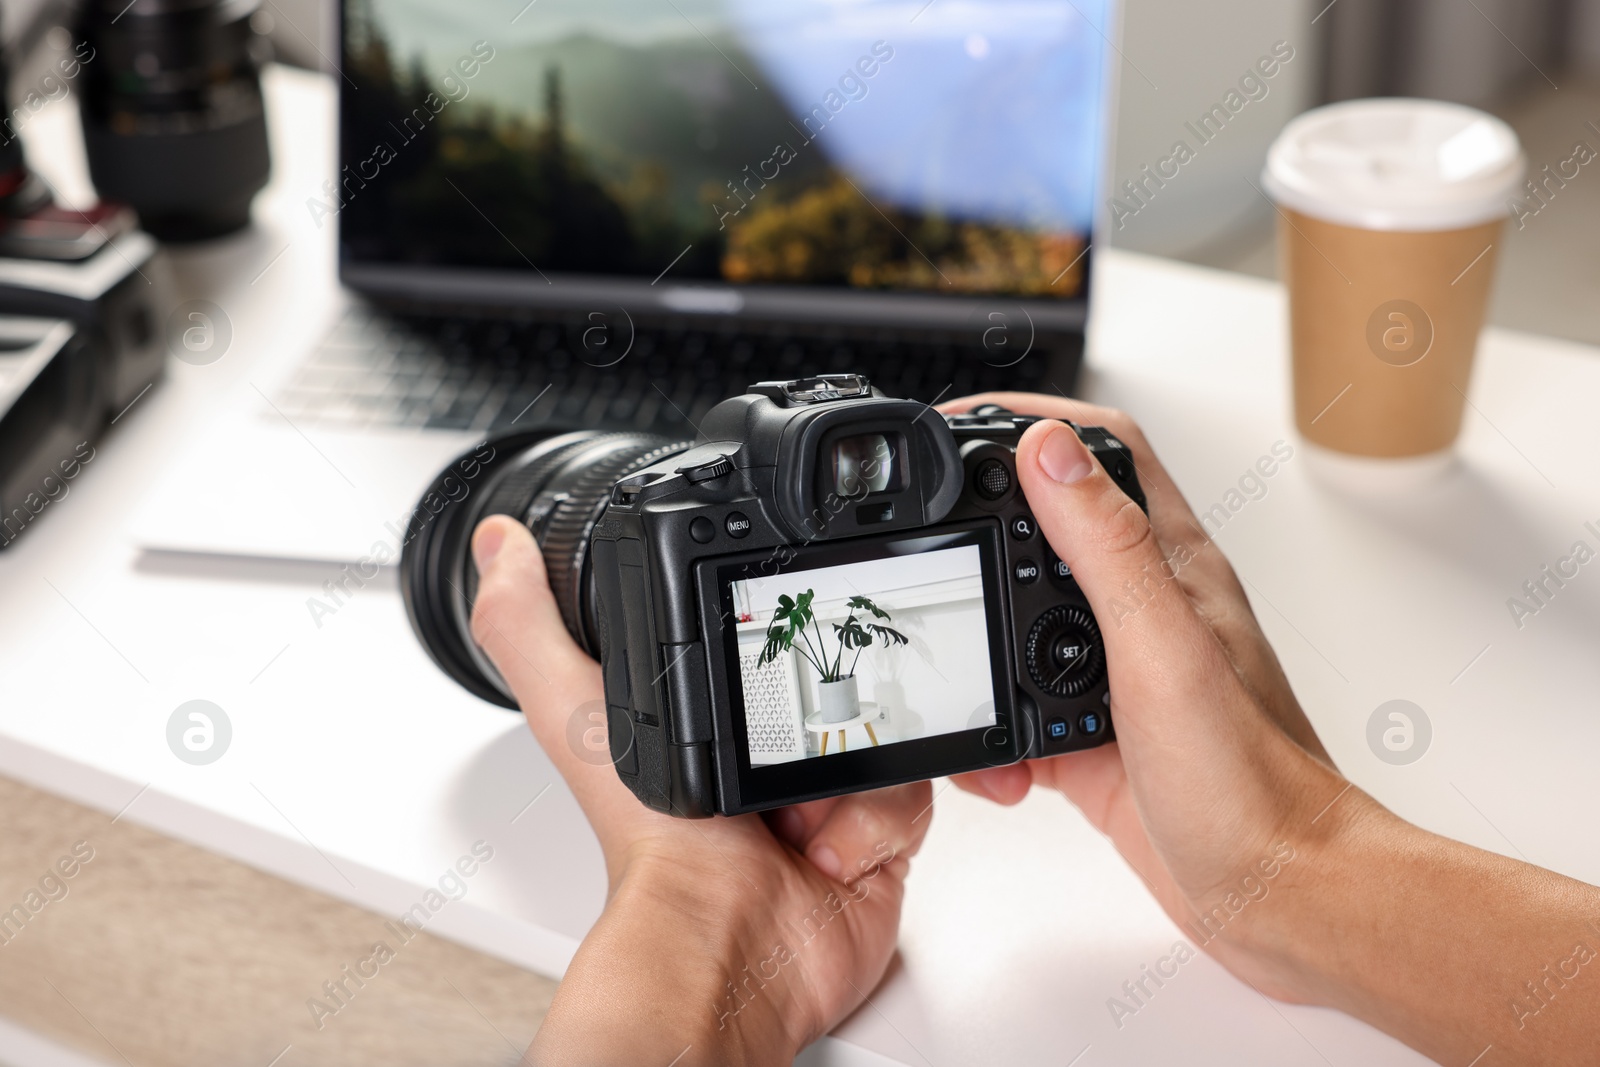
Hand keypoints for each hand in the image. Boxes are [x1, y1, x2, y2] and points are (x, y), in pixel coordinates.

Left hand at [468, 515, 932, 1065]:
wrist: (729, 948)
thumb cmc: (651, 849)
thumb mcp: (575, 714)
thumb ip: (529, 626)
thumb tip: (498, 549)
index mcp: (704, 715)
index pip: (761, 638)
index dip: (777, 633)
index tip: (774, 646)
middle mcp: (765, 754)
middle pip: (838, 675)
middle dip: (827, 705)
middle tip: (784, 742)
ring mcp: (824, 794)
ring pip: (881, 727)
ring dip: (847, 769)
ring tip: (793, 810)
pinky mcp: (877, 834)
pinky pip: (912, 785)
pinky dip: (878, 815)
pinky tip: (827, 842)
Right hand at [938, 395, 1599, 1065]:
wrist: (1278, 898)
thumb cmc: (1252, 782)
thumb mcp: (1161, 647)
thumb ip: (1104, 546)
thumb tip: (1045, 449)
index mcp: (1172, 566)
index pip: (1103, 453)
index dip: (1033, 421)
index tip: (959, 419)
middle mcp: (1146, 610)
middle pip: (1047, 531)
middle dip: (978, 531)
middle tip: (922, 536)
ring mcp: (1119, 675)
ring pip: (1021, 630)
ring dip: (979, 654)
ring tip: (955, 678)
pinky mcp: (1096, 741)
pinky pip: (1019, 717)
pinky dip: (991, 740)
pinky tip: (994, 769)